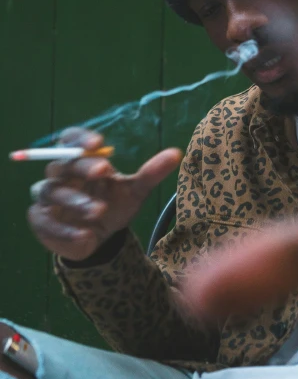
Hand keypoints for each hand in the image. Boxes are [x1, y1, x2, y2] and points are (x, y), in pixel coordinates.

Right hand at [28, 128, 181, 260]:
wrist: (101, 240)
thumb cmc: (114, 206)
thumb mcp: (135, 191)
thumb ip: (151, 173)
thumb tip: (176, 154)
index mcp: (80, 161)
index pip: (71, 139)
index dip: (80, 138)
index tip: (98, 143)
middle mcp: (60, 175)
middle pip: (62, 163)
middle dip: (82, 166)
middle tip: (103, 171)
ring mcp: (47, 197)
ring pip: (52, 191)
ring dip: (75, 200)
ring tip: (99, 211)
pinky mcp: (40, 220)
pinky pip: (45, 221)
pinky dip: (65, 230)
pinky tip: (85, 236)